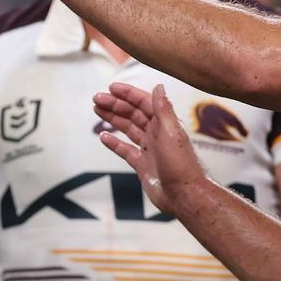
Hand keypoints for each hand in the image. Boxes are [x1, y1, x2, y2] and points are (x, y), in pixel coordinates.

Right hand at [93, 83, 207, 214]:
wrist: (184, 195)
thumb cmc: (182, 165)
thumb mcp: (172, 132)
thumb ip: (163, 109)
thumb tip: (158, 86)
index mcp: (165, 123)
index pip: (144, 102)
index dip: (128, 94)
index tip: (111, 88)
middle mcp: (157, 133)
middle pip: (133, 113)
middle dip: (115, 104)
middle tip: (97, 99)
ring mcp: (149, 149)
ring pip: (128, 128)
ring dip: (113, 118)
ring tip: (97, 110)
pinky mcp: (142, 164)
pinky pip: (125, 149)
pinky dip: (114, 142)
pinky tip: (104, 136)